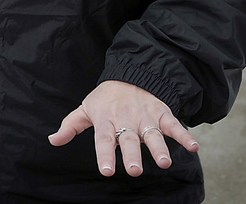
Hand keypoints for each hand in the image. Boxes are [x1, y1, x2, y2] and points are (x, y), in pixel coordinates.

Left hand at [48, 80, 198, 176]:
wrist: (130, 74)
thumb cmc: (105, 98)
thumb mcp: (86, 108)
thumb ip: (71, 126)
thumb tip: (52, 140)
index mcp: (106, 120)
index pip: (104, 139)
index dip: (105, 155)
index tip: (106, 170)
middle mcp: (126, 120)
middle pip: (129, 139)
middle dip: (132, 154)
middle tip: (133, 170)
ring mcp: (145, 117)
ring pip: (152, 134)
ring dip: (159, 148)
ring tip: (164, 162)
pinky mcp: (161, 114)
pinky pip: (174, 125)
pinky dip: (184, 135)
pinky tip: (194, 146)